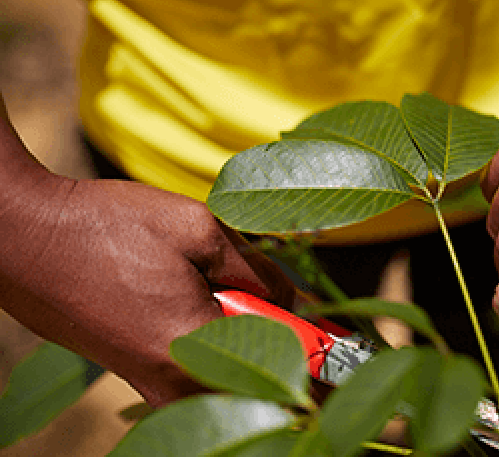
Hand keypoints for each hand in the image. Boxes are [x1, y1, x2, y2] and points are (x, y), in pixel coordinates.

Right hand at [0, 176, 295, 406]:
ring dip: (251, 353)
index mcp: (194, 349)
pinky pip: (191, 379)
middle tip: (304, 326)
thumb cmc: (106, 228)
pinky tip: (212, 318)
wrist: (24, 236)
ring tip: (252, 312)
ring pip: (223, 383)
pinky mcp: (129, 371)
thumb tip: (290, 298)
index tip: (351, 347)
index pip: (284, 368)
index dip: (324, 357)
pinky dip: (216, 354)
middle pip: (256, 385)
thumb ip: (255, 270)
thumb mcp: (197, 231)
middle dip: (289, 357)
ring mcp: (146, 382)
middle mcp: (171, 381)